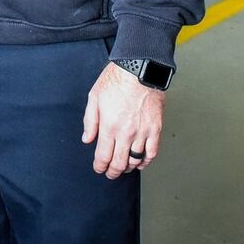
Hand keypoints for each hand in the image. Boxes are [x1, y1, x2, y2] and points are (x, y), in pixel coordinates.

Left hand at [81, 63, 162, 178]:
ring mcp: (142, 132)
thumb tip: (88, 140)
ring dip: (128, 167)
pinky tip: (141, 163)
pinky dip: (146, 161)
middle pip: (119, 162)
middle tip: (110, 174)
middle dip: (113, 171)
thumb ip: (90, 121)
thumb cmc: (116, 80)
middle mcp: (126, 133)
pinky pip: (152, 152)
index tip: (99, 169)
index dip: (100, 166)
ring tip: (124, 167)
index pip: (103, 156)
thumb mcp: (94, 97)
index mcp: (109, 126)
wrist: (140, 69)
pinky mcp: (155, 128)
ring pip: (136, 160)